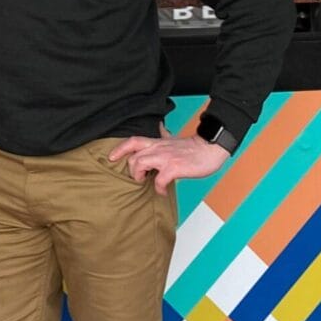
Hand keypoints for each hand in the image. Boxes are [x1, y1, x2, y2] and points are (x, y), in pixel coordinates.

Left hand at [107, 133, 229, 192]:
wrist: (209, 148)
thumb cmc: (193, 147)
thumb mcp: (173, 139)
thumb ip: (164, 136)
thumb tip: (160, 128)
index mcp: (157, 142)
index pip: (133, 141)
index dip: (119, 149)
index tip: (111, 158)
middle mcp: (158, 148)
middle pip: (133, 157)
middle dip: (131, 170)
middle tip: (139, 178)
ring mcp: (165, 158)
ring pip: (140, 164)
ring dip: (140, 177)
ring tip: (146, 183)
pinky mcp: (174, 168)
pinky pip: (159, 181)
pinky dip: (159, 189)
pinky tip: (163, 192)